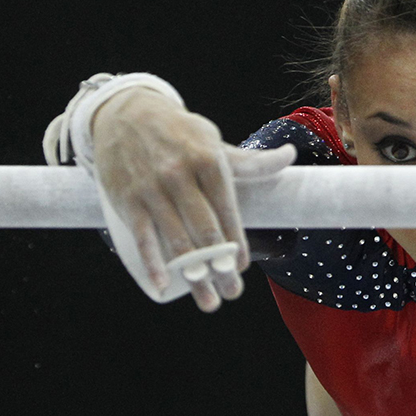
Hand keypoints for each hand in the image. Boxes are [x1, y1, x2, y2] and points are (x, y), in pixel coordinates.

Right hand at [92, 88, 295, 310]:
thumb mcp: (215, 142)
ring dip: (194, 276)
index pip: (228, 210)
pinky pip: (142, 237)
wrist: (126, 114)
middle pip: (205, 231)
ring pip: (177, 240)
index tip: (241, 268)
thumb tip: (289, 156)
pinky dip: (153, 264)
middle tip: (231, 292)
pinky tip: (164, 285)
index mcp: (208, 162)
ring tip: (208, 300)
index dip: (236, 243)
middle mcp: (180, 175)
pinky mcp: (126, 199)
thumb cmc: (180, 134)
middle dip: (220, 268)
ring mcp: (152, 188)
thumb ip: (250, 161)